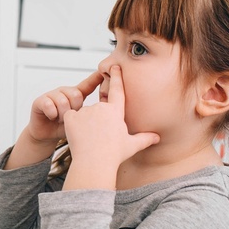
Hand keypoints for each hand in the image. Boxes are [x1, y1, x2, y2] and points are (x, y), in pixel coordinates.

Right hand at [25, 71, 103, 143]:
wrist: (46, 135)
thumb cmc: (64, 128)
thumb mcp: (80, 121)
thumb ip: (89, 114)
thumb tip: (103, 112)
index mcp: (75, 95)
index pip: (87, 84)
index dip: (96, 78)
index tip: (107, 70)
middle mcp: (64, 92)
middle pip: (76, 94)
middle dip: (75, 109)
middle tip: (70, 117)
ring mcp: (51, 95)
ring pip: (63, 101)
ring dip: (63, 115)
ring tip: (61, 119)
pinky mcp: (40, 101)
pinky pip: (49, 105)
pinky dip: (52, 114)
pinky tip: (52, 117)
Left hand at [62, 65, 159, 189]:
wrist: (94, 163)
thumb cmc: (113, 155)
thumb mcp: (131, 146)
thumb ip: (144, 139)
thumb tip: (157, 138)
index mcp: (116, 112)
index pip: (118, 90)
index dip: (116, 77)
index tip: (114, 66)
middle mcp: (101, 107)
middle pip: (98, 109)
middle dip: (98, 121)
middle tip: (100, 138)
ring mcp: (86, 111)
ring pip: (84, 114)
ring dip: (85, 124)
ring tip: (89, 140)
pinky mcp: (72, 117)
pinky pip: (70, 117)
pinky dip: (72, 124)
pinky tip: (77, 135)